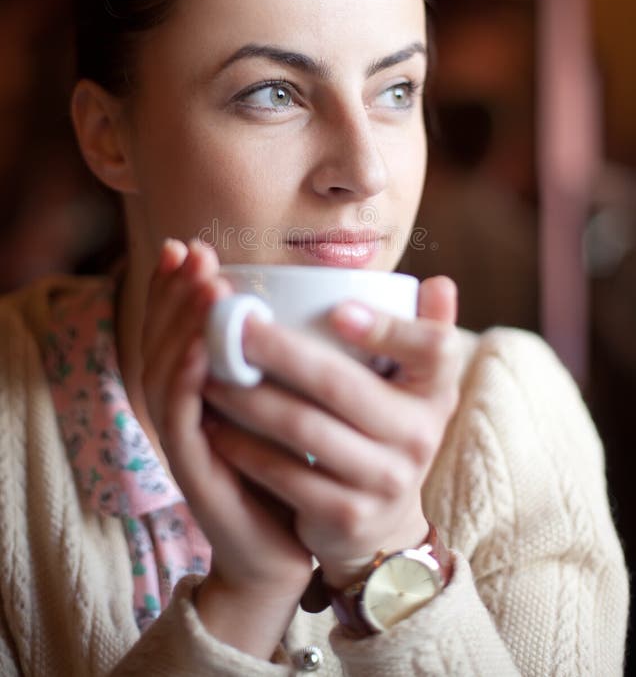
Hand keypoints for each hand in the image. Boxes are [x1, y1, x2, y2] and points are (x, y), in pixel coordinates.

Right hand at [140, 239, 311, 654]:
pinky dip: (185, 382)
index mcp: (203, 387)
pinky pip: (179, 421)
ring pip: (165, 372)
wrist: (291, 544)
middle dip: (174, 292)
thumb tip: (330, 295)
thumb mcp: (291, 398)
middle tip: (191, 252)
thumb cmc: (295, 464)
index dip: (175, 286)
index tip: (190, 245)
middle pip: (163, 339)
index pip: (177, 326)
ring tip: (206, 287)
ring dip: (180, 327)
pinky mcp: (194, 472)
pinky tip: (201, 351)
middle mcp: (184, 407)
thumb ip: (291, 352)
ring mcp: (185, 439)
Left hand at [203, 276, 460, 588]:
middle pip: (339, 384)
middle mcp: (420, 435)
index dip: (388, 328)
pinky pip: (284, 473)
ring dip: (247, 396)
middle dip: (277, 351)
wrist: (382, 521)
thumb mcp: (414, 382)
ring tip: (208, 372)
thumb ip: (425, 329)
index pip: (433, 348)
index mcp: (436, 389)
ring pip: (302, 428)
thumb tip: (440, 283)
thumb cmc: (386, 425)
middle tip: (231, 327)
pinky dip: (243, 446)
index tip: (337, 310)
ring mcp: (385, 479)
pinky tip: (212, 423)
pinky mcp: (347, 514)